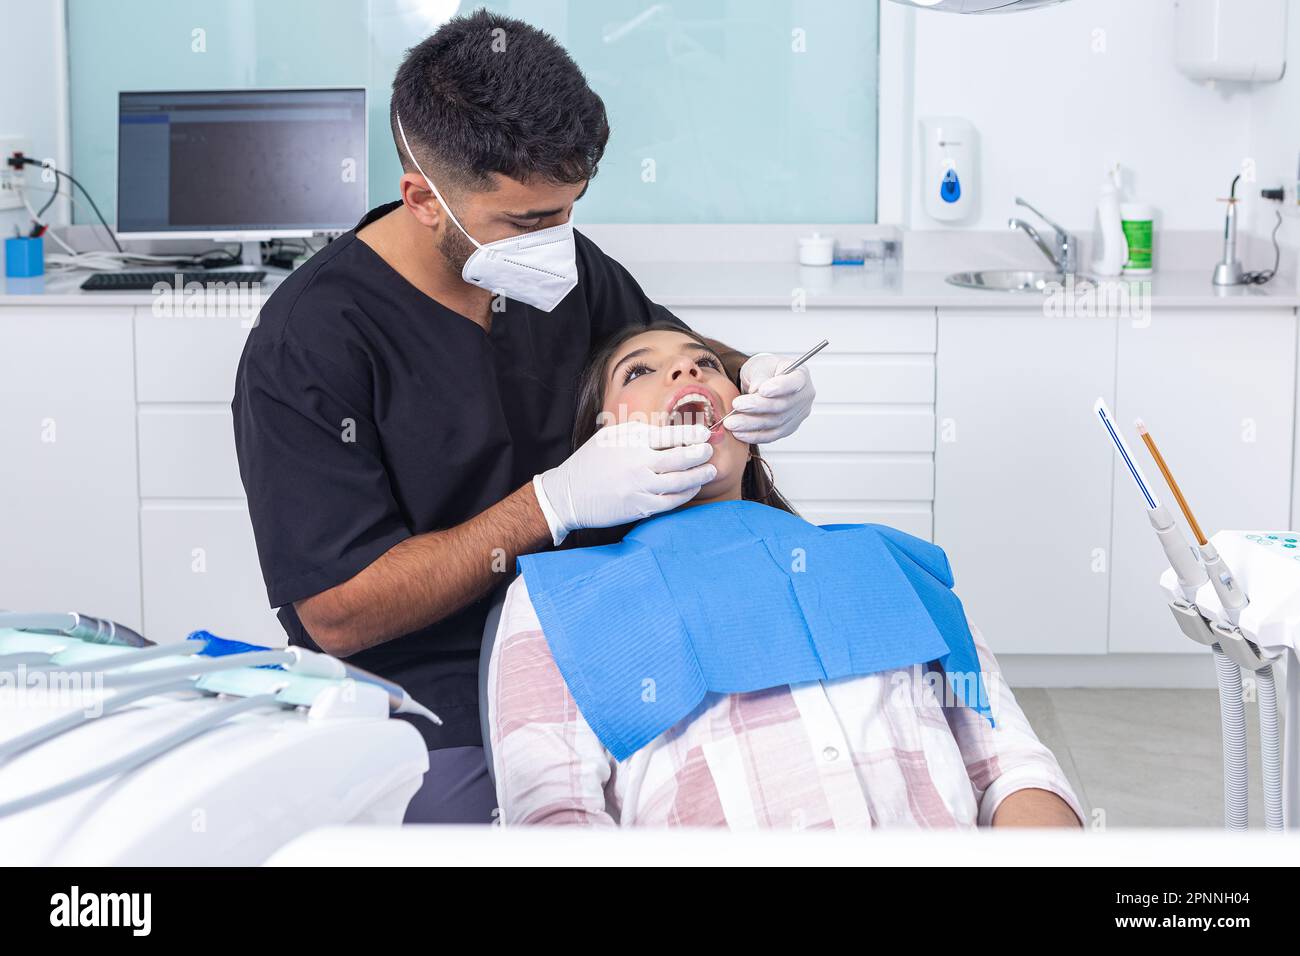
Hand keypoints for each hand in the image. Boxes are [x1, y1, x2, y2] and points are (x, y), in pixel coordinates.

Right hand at [534, 421, 715, 544]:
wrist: (567, 494)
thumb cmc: (590, 461)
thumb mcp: (610, 437)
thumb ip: (638, 432)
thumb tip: (668, 428)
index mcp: (630, 441)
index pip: (669, 434)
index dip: (692, 433)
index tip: (704, 433)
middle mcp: (637, 463)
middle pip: (679, 458)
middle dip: (700, 454)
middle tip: (709, 450)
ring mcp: (638, 487)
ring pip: (679, 482)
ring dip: (698, 476)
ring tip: (709, 470)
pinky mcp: (639, 507)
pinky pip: (670, 501)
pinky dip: (685, 494)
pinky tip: (692, 487)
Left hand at [721, 352, 814, 443]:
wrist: (762, 382)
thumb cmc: (763, 370)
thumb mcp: (760, 365)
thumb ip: (760, 376)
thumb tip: (756, 392)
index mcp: (800, 375)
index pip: (795, 382)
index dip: (780, 387)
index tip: (762, 389)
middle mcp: (803, 397)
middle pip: (782, 405)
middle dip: (757, 407)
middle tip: (737, 405)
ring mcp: (797, 415)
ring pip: (775, 423)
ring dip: (751, 424)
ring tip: (732, 423)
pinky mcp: (787, 429)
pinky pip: (771, 436)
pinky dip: (754, 436)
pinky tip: (739, 433)